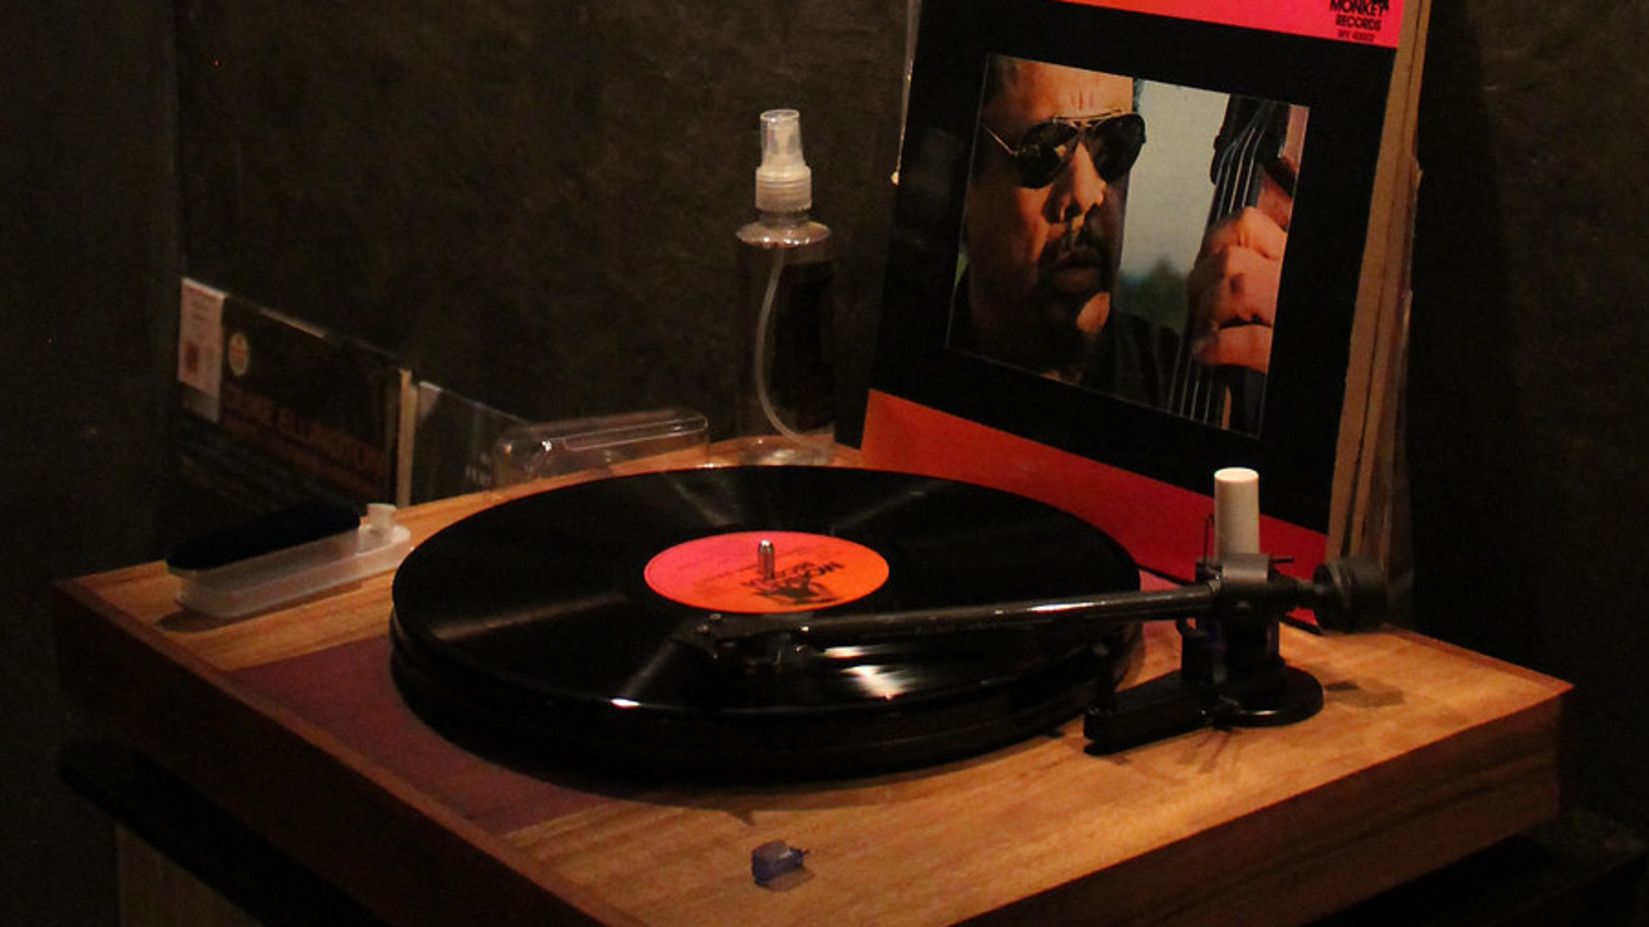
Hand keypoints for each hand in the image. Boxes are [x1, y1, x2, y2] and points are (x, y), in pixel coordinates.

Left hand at [1184, 205, 1287, 373]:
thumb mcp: (1277, 286)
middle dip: (1200, 283)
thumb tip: (1217, 248)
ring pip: (1237, 287)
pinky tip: (1207, 355)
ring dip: (1208, 312)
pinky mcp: (1286, 355)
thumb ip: (1254, 263)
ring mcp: (1293, 315)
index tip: (1206, 269)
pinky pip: (1250, 340)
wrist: (1329, 395)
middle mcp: (1296, 280)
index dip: (1214, 244)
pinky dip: (1217, 348)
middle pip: (1229, 257)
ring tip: (1206, 332)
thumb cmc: (1286, 337)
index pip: (1246, 223)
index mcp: (1293, 261)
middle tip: (1200, 308)